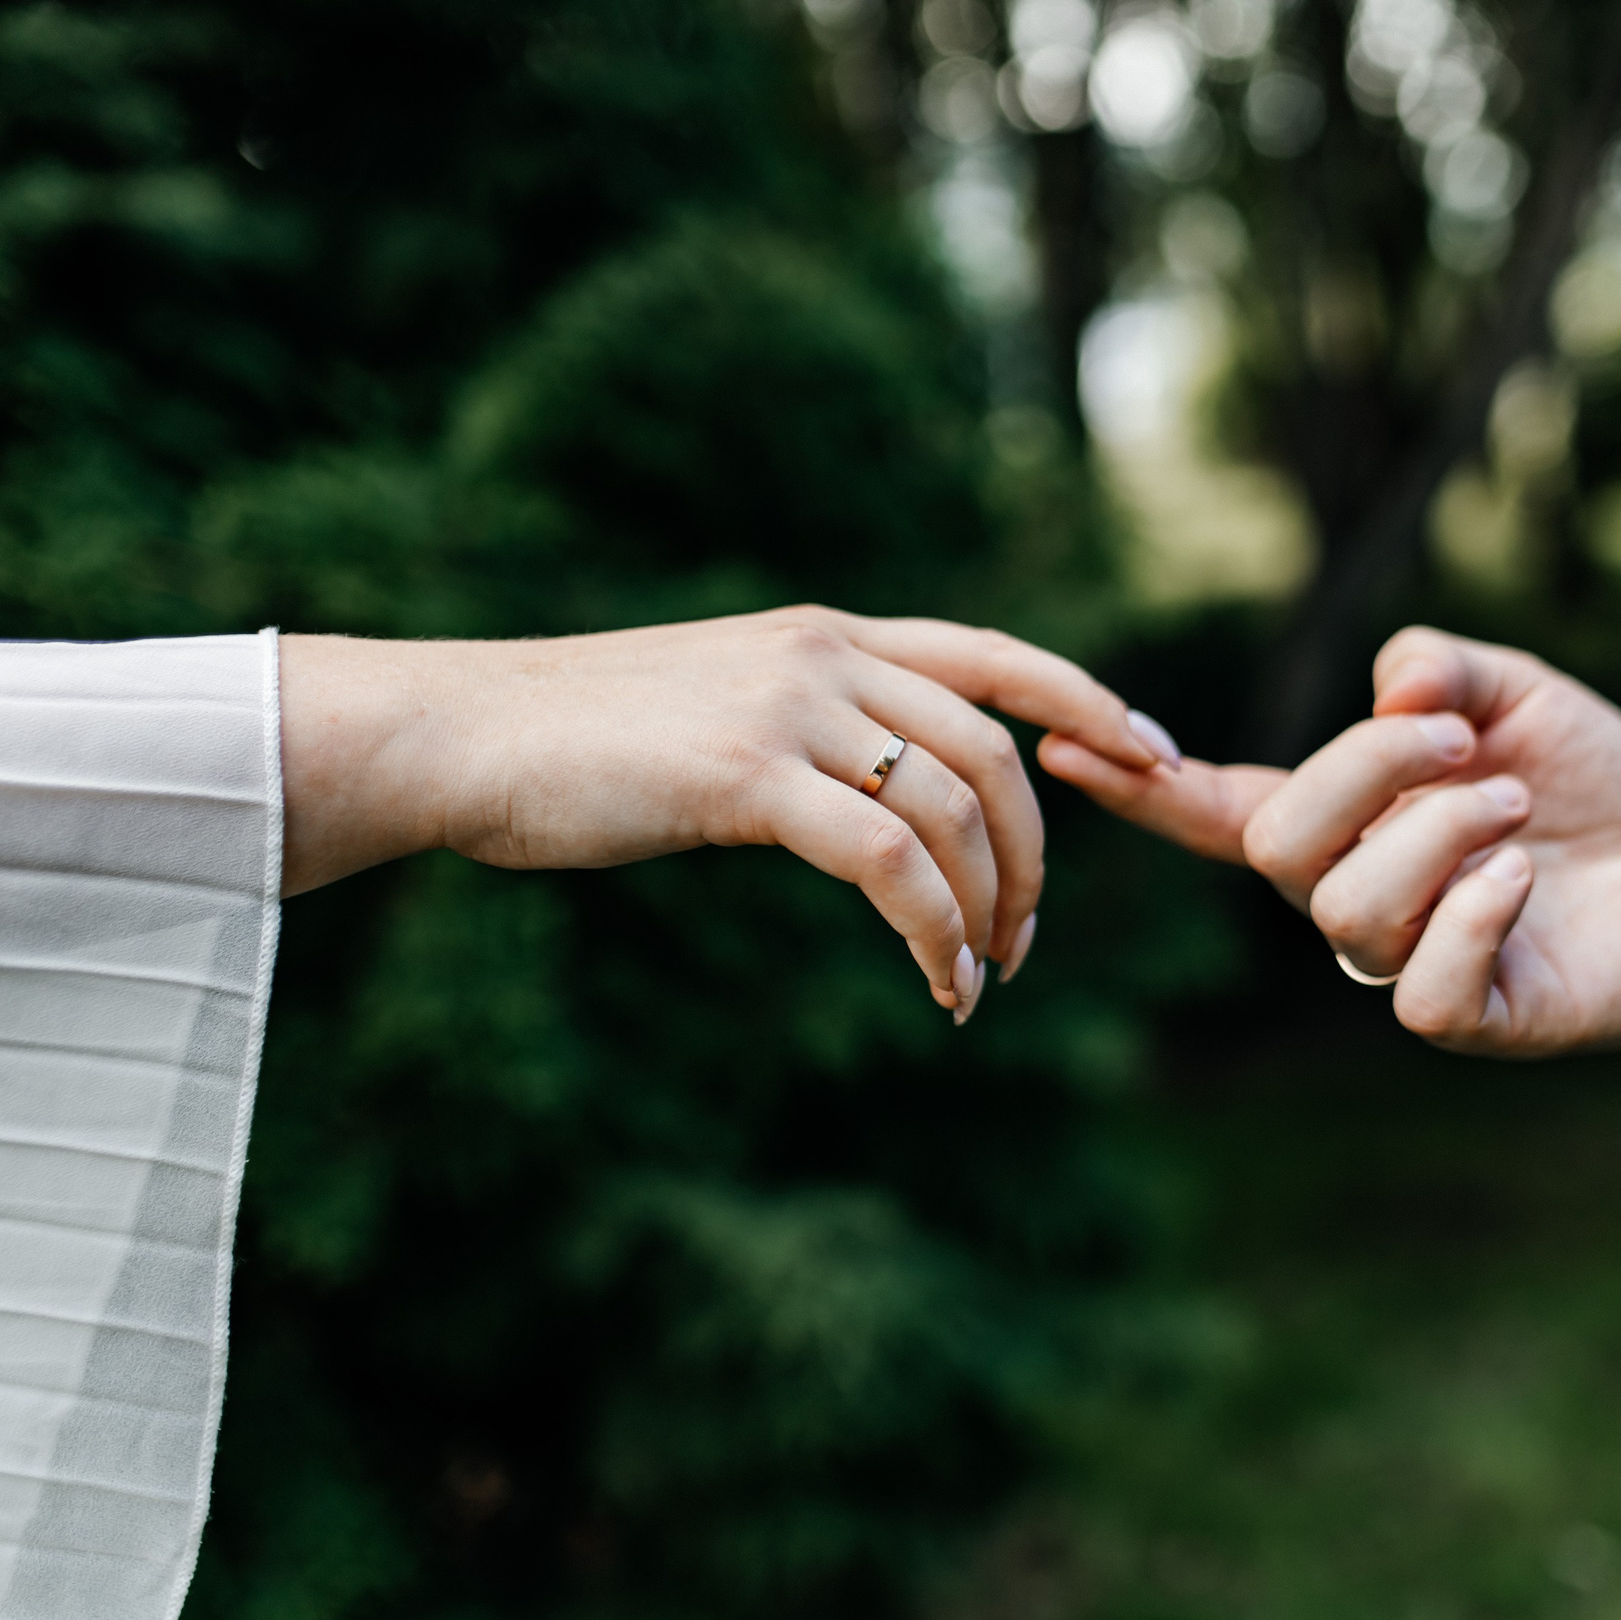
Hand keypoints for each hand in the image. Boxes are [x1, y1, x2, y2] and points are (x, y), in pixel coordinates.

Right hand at [278, 609, 1173, 1021]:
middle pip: (997, 750)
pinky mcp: (749, 775)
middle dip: (1037, 855)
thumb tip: (876, 796)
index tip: (1156, 758)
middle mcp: (827, 653)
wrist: (465, 733)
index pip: (997, 655)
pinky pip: (890, 861)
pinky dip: (935, 932)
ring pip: (956, 808)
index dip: (1091, 702)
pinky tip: (938, 984)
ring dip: (990, 909)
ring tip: (979, 982)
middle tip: (1026, 943)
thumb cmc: (582, 739)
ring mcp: (791, 707)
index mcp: (830, 634)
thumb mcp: (722, 708)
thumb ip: (811, 729)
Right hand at [1042, 628, 1620, 1056]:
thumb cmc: (1593, 786)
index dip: (1144, 786)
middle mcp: (1357, 894)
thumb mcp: (1519, 694)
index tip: (1066, 745)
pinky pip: (1423, 992)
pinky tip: (1521, 877)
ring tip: (1518, 807)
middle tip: (1467, 743)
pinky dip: (1470, 918)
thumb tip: (1392, 688)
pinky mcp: (1477, 1017)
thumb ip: (1443, 671)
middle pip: (1281, 845)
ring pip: (1348, 910)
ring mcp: (1409, 963)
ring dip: (1440, 830)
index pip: (1220, 808)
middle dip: (1369, 771)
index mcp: (1347, 819)